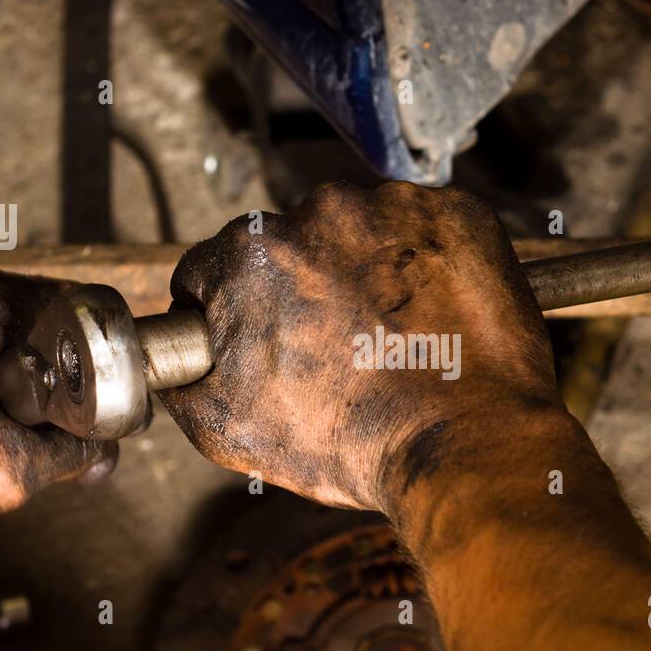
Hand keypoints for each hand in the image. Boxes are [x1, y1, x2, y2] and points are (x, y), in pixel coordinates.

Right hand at [161, 180, 565, 511]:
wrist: (472, 443)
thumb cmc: (356, 440)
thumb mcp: (227, 428)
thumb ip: (180, 379)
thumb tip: (178, 360)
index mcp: (251, 251)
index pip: (214, 269)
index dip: (230, 312)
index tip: (262, 342)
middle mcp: (321, 210)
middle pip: (290, 246)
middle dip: (303, 289)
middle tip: (337, 350)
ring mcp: (397, 207)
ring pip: (360, 235)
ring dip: (367, 273)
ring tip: (392, 338)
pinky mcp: (458, 215)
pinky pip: (424, 233)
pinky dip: (425, 268)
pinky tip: (432, 320)